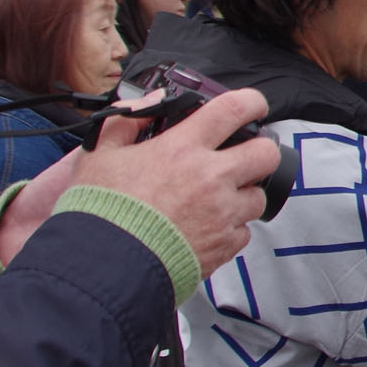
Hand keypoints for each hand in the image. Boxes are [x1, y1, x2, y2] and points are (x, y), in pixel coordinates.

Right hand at [0, 88, 276, 280]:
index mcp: (183, 149)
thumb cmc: (100, 210)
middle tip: (242, 156)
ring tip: (215, 199)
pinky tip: (205, 228)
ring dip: (242, 195)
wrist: (103, 266)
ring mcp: (222, 214)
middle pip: (266, 153)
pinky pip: (243, 232)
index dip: (251, 102)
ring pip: (258, 196)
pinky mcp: (224, 246)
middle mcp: (211, 178)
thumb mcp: (100, 154)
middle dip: (259, 150)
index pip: (234, 110)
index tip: (252, 107)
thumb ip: (128, 120)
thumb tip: (152, 100)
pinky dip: (230, 229)